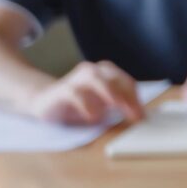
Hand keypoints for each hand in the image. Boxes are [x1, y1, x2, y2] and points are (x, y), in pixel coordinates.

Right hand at [24, 62, 143, 125]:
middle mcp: (92, 71)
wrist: (43, 101)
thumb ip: (119, 105)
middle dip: (128, 97)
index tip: (143, 115)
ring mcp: (75, 79)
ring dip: (110, 92)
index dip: (136, 98)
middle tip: (135, 115)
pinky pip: (74, 93)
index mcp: (106, 72)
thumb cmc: (77, 103)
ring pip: (96, 79)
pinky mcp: (61, 90)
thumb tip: (140, 115)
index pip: (127, 82)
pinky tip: (93, 116)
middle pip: (115, 79)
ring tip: (119, 106)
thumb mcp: (102, 103)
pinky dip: (86, 104)